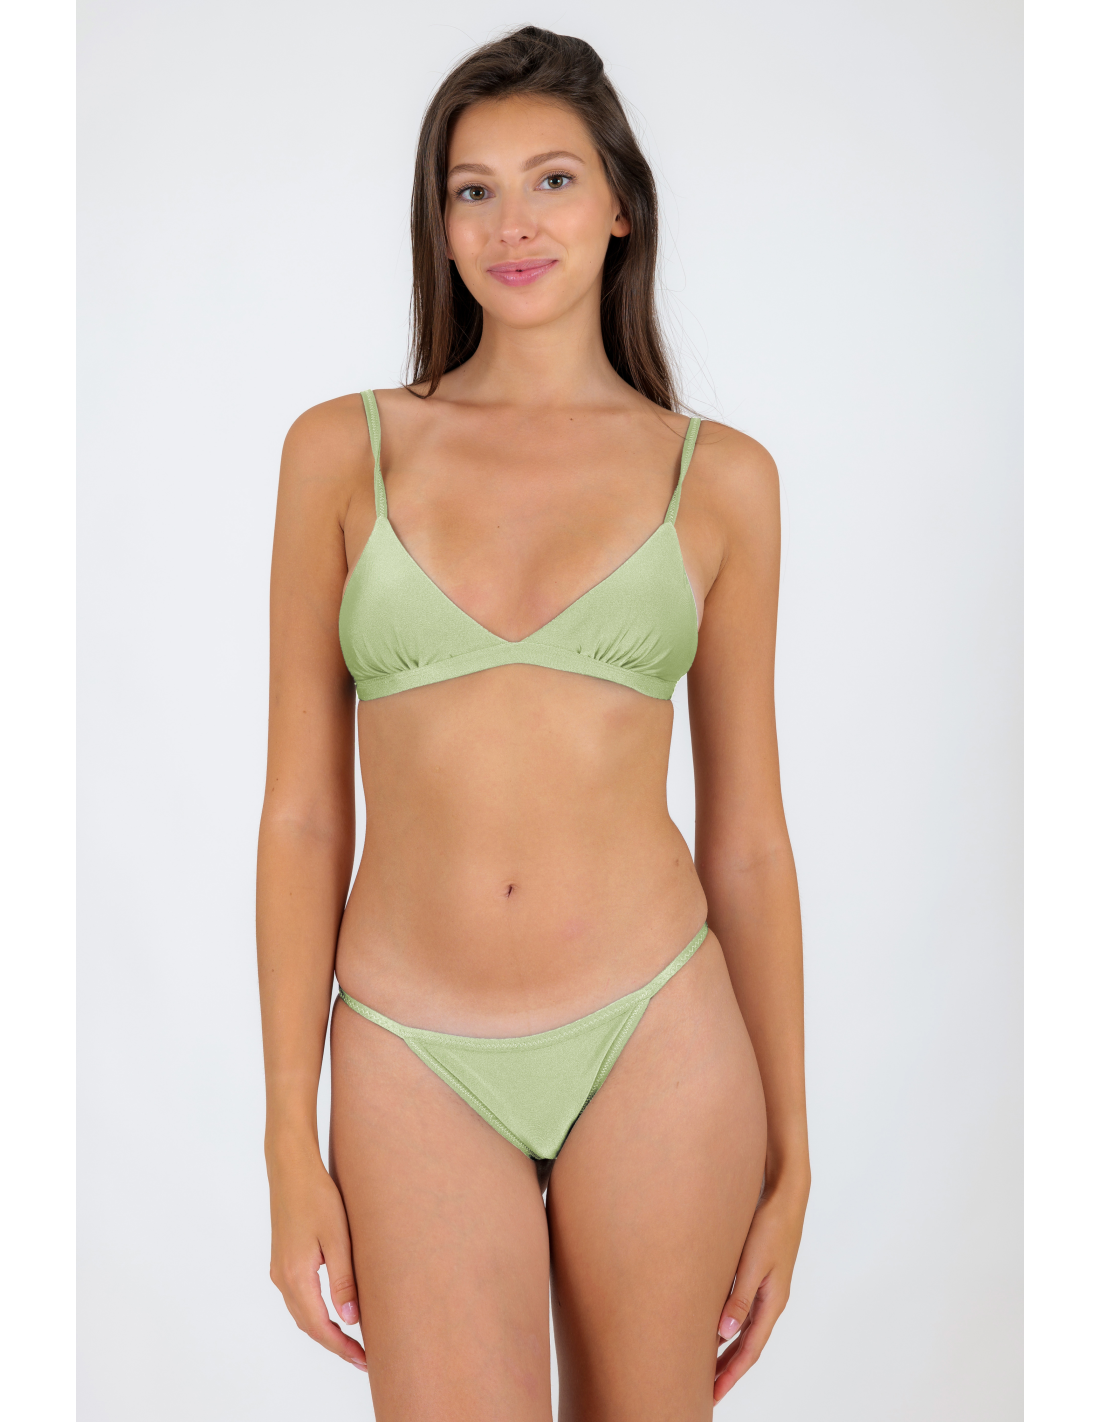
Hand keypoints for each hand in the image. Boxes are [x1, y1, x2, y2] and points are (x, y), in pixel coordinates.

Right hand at [267, 1149, 366, 1371]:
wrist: (290, 1167)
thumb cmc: (317, 1196)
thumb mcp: (337, 1238)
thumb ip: (344, 1280)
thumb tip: (351, 1320)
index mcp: (296, 1276)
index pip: (320, 1327)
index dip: (342, 1348)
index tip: (364, 1360)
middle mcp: (282, 1278)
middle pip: (309, 1325)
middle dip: (335, 1344)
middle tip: (363, 1357)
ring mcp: (279, 1269)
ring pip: (302, 1313)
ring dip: (324, 1330)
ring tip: (351, 1340)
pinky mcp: (282, 1259)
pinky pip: (298, 1298)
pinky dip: (315, 1313)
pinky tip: (333, 1311)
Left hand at [713, 1173, 808, 1402]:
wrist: (785, 1195)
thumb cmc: (770, 1226)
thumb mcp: (752, 1264)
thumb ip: (739, 1298)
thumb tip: (724, 1335)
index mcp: (772, 1302)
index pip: (750, 1350)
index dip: (731, 1374)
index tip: (714, 1394)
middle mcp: (770, 1300)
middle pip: (748, 1345)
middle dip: (728, 1369)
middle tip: (707, 1390)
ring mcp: (766, 1287)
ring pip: (745, 1329)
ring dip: (727, 1349)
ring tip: (707, 1366)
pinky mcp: (759, 1273)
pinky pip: (743, 1310)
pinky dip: (729, 1325)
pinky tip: (715, 1325)